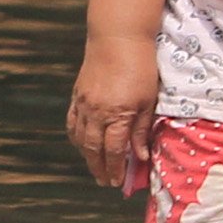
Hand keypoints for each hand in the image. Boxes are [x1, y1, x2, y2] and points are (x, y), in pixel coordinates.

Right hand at [66, 35, 161, 191]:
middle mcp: (96, 112)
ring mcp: (83, 104)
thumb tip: (141, 157)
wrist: (117, 39)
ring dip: (87, 156)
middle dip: (100, 167)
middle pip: (94, 148)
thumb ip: (142, 130)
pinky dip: (76, 138)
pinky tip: (82, 145)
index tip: (119, 183)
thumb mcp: (149, 101)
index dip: (116, 169)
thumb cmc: (141, 68)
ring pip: (80, 138)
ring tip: (95, 168)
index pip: (114, 150)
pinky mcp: (77, 95)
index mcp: (117, 114)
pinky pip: (72, 123)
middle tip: (106, 182)